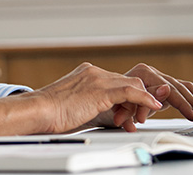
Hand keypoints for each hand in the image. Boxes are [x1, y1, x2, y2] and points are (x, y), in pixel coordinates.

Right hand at [0, 62, 163, 135]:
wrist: (38, 111)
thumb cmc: (49, 114)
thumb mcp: (73, 106)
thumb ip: (90, 106)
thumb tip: (103, 117)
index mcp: (85, 73)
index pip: (116, 81)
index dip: (127, 97)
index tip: (131, 111)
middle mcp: (93, 72)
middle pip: (127, 81)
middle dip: (136, 100)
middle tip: (138, 117)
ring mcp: (97, 79)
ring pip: (132, 85)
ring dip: (140, 103)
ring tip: (140, 119)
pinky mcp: (101, 90)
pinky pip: (132, 92)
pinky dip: (146, 99)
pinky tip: (153, 106)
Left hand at [100, 63, 192, 129]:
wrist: (99, 102)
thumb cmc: (107, 104)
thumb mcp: (121, 104)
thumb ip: (142, 98)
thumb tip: (166, 90)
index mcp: (141, 74)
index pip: (167, 89)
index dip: (180, 104)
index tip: (190, 115)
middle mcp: (151, 72)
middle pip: (178, 87)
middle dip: (191, 105)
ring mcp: (158, 77)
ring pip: (184, 87)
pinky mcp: (163, 85)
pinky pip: (184, 88)